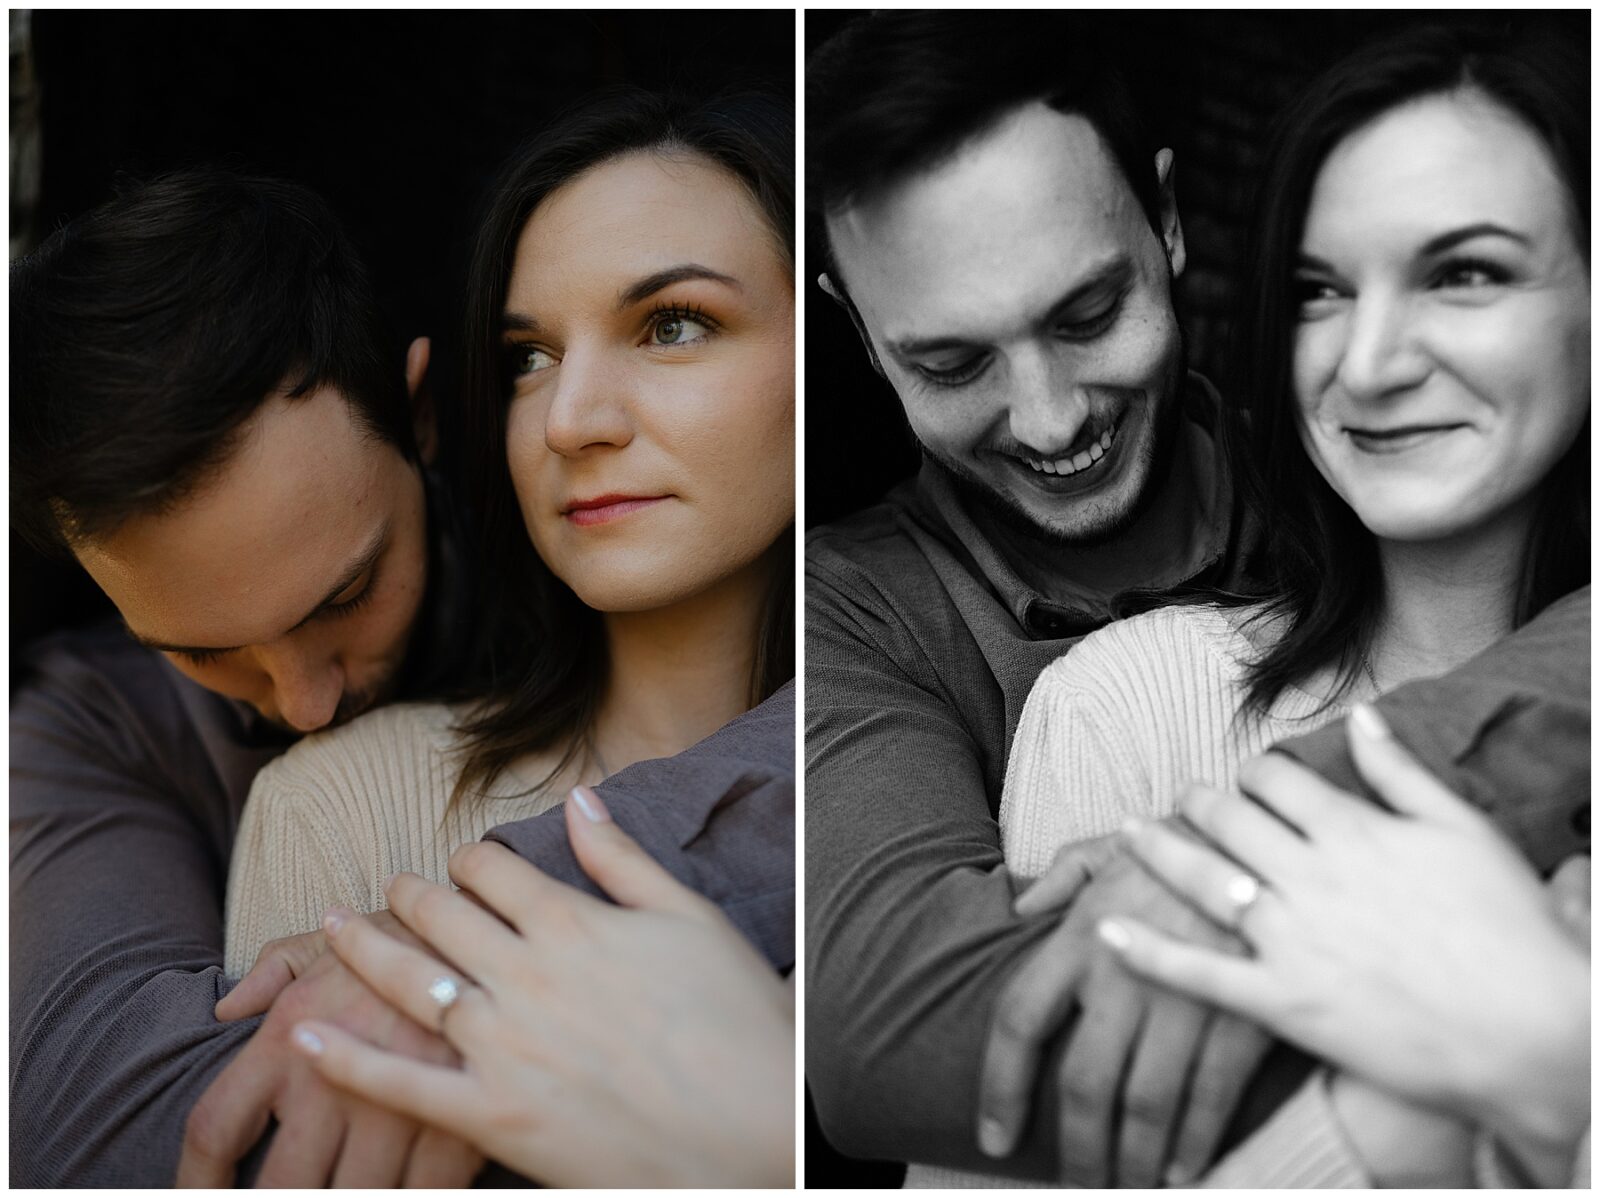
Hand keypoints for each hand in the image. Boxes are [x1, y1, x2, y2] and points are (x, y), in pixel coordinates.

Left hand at [177, 911, 483, 1186]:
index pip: (213, 1129)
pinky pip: (423, 1192)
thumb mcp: (328, 941)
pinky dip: (414, 1196)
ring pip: (354, 1196)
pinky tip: (407, 1189)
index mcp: (287, 1036)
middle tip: (293, 1193)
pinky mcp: (456, 1120)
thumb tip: (225, 1008)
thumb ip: (270, 972)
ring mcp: (394, 1105)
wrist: (495, 923)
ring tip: (349, 1187)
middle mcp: (331, 1077)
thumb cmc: (404, 936)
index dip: (194, 1183)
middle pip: (281, 1187)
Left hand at [290, 788, 794, 1187]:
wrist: (756, 1123)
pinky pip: (401, 1085)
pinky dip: (346, 1059)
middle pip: (442, 918)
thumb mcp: (689, 916)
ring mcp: (502, 1046)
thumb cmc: (737, 1017)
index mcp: (572, 921)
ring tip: (332, 925)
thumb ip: (621, 856)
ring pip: (410, 985)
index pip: (495, 870)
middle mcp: (525, 974)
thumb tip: (580, 796)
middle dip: (409, 896)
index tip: (465, 863)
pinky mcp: (493, 1115)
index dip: (470, 860)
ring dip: (364, 950)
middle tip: (387, 888)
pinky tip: (306, 1033)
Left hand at [978, 829, 1270, 1186]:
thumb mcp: (1108, 846)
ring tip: (1128, 1190)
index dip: (999, 1086)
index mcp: (1081, 933)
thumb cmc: (1181, 845)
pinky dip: (1195, 1143)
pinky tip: (1184, 1172)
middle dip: (1076, 1149)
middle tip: (1077, 1187)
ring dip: (1134, 1161)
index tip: (992, 1136)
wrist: (1270, 832)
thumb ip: (1060, 878)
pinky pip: (1210, 1096)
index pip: (1019, 1020)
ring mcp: (1185, 996)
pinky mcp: (1242, 1012)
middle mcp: (1123, 970)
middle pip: (1083, 1081)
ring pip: (1145, 1105)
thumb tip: (1018, 910)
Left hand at [1102, 704, 1589, 1160]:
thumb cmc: (1511, 929)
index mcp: (1353, 829)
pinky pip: (1199, 974)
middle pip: (1229, 820)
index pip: (1276, 779)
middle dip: (1200, 803)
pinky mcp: (1284, 1002)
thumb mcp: (1464, 830)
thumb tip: (1362, 712)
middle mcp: (1311, 876)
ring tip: (1128, 832)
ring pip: (1203, 880)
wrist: (1536, 1033)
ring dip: (1158, 851)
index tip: (1249, 778)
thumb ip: (1401, 770)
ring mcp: (1291, 939)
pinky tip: (1104, 931)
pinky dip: (1146, 953)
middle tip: (1183, 799)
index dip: (1254, 773)